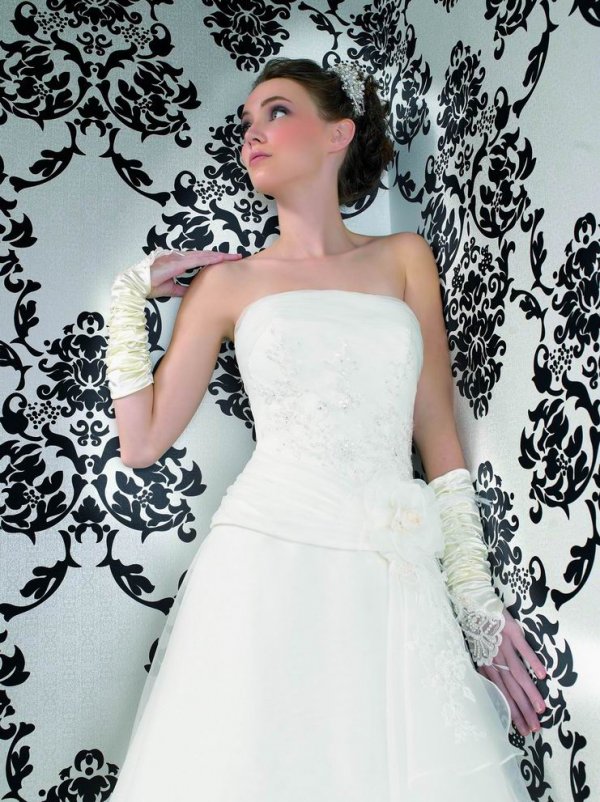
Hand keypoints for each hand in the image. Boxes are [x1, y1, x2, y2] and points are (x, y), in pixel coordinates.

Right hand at [148, 249, 242, 298]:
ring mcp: (179, 258)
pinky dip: (209, 258)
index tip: (228, 261)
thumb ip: (181, 289)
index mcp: (178, 262)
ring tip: (234, 257)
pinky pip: (196, 259)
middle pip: (205, 255)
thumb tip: (192, 292)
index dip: (214, 260)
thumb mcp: (170, 289)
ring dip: (219, 256)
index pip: (200, 260)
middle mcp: (180, 257)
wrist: (136, 284)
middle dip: (221, 257)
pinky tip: (220, 259)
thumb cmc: (149, 285)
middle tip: (237, 257)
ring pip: (203, 255)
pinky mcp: (177, 261)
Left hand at [477, 607, 546, 736]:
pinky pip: (524, 650)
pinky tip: (542, 675)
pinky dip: (533, 662)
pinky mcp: (512, 634)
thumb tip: (494, 691)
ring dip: (530, 693)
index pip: (501, 695)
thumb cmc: (477, 629)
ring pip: (518, 675)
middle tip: (535, 728)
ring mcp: (504, 647)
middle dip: (523, 711)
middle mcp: (495, 660)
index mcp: (487, 666)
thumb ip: (487, 670)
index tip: (523, 730)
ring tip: (540, 709)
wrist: (474, 604)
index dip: (512, 713)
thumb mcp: (478, 652)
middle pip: (511, 690)